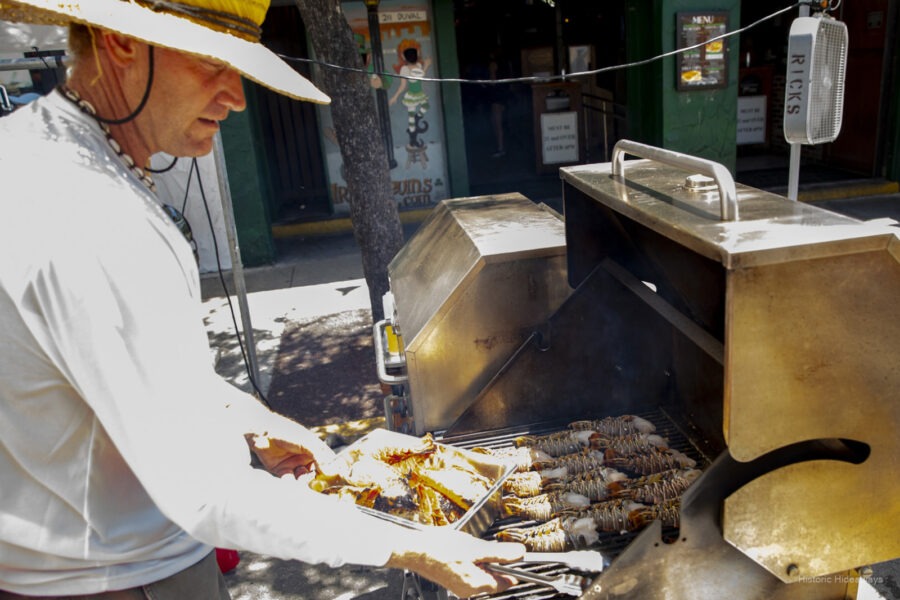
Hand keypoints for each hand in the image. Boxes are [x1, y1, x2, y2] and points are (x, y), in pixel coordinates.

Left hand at [245, 432, 333, 477]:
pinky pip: (290, 481)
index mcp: (314, 448)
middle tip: (317, 484)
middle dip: (317, 480)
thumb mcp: (306, 442)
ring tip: (300, 477)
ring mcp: (294, 465)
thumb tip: (331, 471)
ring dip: (303, 481)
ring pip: (303, 479)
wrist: (261, 432)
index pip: (327, 462)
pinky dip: (290, 482)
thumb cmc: (285, 431)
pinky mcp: (281, 471)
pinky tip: (289, 477)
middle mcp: (305, 458)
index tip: (334, 479)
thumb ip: (319, 456)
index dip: (331, 471)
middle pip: (316, 473)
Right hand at [386, 527, 524, 597]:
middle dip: (493, 561)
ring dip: (480, 558)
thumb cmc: (440, 549)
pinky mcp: (450, 578)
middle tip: (488, 546)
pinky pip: (468, 570)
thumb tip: (519, 554)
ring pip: (479, 572)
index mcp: (477, 584)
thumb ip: (500, 553)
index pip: (505, 582)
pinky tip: (461, 548)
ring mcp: (458, 585)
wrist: (414, 549)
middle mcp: (468, 590)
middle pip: (492, 577)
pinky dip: (469, 560)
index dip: (513, 568)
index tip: (518, 558)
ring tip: (470, 545)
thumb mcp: (476, 548)